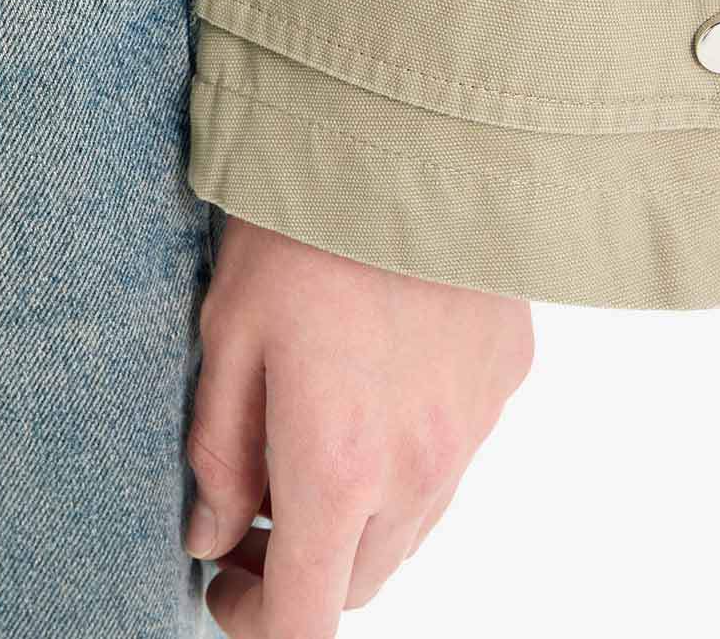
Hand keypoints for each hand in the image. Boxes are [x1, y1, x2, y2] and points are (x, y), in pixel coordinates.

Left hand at [184, 218, 532, 633]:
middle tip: (251, 504)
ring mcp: (473, 426)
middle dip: (303, 564)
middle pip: (361, 578)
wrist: (409, 130)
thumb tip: (213, 535)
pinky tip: (373, 372)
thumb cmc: (299, 226)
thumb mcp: (227, 336)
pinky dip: (410, 446)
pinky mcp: (506, 376)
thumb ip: (218, 455)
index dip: (255, 622)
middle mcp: (419, 469)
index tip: (225, 580)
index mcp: (337, 468)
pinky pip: (454, 448)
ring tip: (309, 430)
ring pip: (412, 522)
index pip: (305, 620)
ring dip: (360, 511)